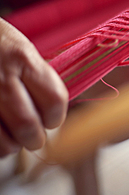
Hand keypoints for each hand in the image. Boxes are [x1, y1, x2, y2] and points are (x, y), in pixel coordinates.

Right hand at [0, 18, 67, 156]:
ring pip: (5, 143)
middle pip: (29, 127)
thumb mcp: (21, 49)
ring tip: (13, 133)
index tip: (52, 117)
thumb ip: (38, 77)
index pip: (55, 100)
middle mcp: (1, 78)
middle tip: (34, 135)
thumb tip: (53, 112)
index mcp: (22, 58)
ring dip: (13, 144)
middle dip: (36, 137)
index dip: (56, 115)